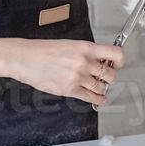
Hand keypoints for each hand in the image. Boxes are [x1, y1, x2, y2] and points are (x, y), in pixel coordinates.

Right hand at [8, 38, 124, 107]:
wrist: (25, 58)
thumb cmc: (44, 50)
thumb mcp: (69, 45)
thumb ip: (86, 53)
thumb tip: (101, 62)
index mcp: (85, 47)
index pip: (115, 54)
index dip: (120, 61)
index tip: (117, 63)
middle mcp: (84, 62)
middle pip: (111, 75)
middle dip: (110, 77)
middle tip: (105, 76)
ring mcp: (77, 77)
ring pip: (102, 88)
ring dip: (102, 88)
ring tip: (98, 86)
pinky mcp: (69, 90)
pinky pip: (91, 98)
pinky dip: (98, 100)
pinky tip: (100, 99)